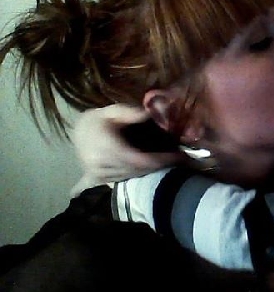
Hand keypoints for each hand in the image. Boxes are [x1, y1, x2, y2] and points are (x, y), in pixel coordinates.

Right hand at [69, 104, 183, 196]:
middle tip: (179, 160)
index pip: (139, 160)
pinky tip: (150, 173)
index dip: (160, 161)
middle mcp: (102, 164)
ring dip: (150, 172)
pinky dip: (136, 176)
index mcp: (106, 147)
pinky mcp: (98, 178)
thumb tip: (147, 114)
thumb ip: (129, 112)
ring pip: (131, 177)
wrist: (77, 130)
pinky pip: (121, 181)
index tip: (178, 157)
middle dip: (159, 167)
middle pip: (137, 171)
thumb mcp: (112, 110)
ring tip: (169, 164)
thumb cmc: (98, 119)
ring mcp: (99, 174)